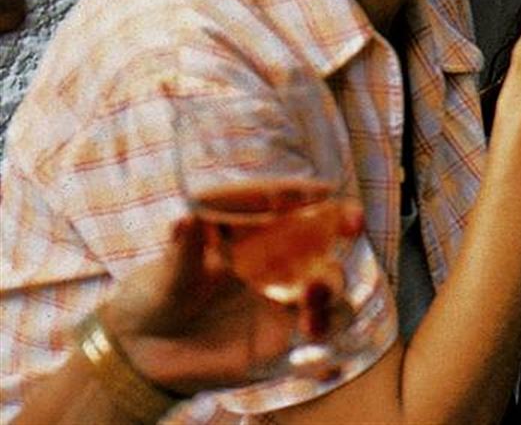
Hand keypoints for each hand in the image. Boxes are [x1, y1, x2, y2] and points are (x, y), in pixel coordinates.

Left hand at [104, 207, 362, 395]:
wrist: (146, 354)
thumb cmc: (157, 295)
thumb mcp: (165, 273)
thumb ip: (184, 251)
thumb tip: (185, 220)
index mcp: (252, 230)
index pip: (291, 203)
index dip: (311, 194)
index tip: (325, 191)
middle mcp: (277, 258)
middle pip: (324, 236)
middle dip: (343, 226)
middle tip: (351, 223)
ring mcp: (285, 298)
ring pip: (331, 282)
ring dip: (333, 284)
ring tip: (313, 295)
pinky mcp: (285, 337)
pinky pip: (323, 328)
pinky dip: (328, 329)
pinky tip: (316, 338)